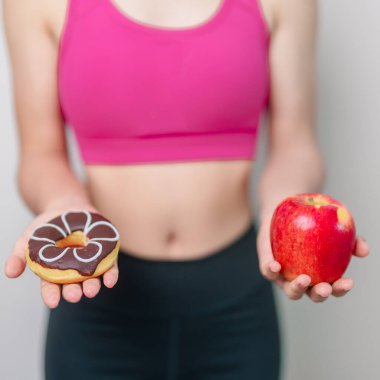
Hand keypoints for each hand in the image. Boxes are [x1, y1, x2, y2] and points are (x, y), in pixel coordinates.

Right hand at [4, 204, 118, 307]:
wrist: (66, 207)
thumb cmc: (45, 227)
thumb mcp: (28, 239)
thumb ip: (19, 256)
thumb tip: (10, 273)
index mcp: (53, 272)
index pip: (51, 287)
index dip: (52, 295)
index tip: (53, 302)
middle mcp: (72, 271)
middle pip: (73, 285)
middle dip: (74, 292)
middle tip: (75, 296)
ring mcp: (89, 262)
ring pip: (92, 278)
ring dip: (93, 286)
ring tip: (91, 290)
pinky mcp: (104, 253)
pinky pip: (109, 266)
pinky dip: (111, 274)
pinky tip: (111, 281)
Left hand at [256, 221, 368, 302]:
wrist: (285, 209)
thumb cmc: (314, 221)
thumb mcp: (334, 225)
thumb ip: (351, 238)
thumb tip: (364, 250)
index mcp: (320, 275)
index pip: (333, 288)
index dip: (340, 289)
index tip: (348, 282)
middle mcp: (302, 279)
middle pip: (311, 294)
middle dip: (319, 294)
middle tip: (324, 288)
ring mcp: (284, 275)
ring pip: (290, 289)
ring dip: (297, 288)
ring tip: (303, 279)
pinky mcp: (267, 265)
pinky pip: (267, 271)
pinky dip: (271, 271)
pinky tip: (275, 266)